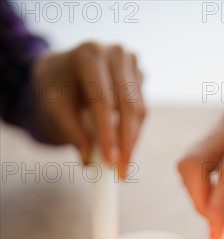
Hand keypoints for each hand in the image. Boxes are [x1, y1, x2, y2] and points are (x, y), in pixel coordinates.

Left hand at [32, 42, 145, 177]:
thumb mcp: (55, 108)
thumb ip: (73, 133)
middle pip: (127, 105)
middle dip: (126, 143)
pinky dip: (134, 134)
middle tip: (122, 173)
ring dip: (132, 142)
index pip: (102, 100)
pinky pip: (142, 111)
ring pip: (139, 111)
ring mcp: (131, 63)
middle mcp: (115, 54)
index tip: (111, 161)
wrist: (63, 69)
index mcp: (89, 55)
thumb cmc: (56, 87)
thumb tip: (90, 162)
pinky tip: (125, 151)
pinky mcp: (140, 76)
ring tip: (123, 169)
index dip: (108, 133)